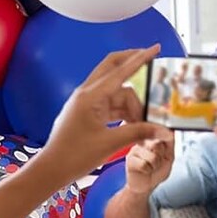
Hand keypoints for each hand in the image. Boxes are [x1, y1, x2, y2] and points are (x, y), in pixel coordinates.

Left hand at [38, 47, 170, 184]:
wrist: (52, 169)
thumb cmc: (74, 155)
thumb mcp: (111, 143)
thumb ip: (139, 132)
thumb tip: (165, 131)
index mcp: (90, 96)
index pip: (120, 71)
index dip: (140, 59)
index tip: (155, 48)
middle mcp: (88, 94)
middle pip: (113, 69)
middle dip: (132, 63)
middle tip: (151, 59)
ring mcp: (87, 103)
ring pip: (116, 92)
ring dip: (133, 104)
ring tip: (147, 122)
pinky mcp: (88, 114)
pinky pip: (112, 105)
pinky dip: (125, 112)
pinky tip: (136, 124)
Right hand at [123, 138, 173, 195]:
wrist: (146, 185)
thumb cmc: (156, 171)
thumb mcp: (169, 157)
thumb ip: (170, 144)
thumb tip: (171, 132)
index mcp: (152, 139)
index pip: (160, 133)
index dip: (164, 143)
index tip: (164, 150)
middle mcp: (142, 142)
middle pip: (157, 144)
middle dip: (161, 157)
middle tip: (157, 162)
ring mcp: (135, 150)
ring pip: (152, 156)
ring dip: (155, 165)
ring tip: (151, 167)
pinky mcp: (130, 160)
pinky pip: (144, 164)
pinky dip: (148, 170)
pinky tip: (145, 171)